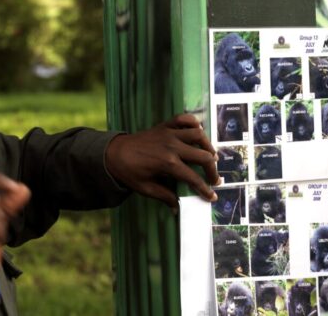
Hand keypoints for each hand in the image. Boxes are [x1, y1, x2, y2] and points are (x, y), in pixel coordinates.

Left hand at [105, 113, 219, 213]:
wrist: (113, 153)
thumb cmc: (128, 172)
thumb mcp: (146, 188)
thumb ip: (165, 196)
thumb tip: (177, 208)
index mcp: (168, 164)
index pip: (193, 178)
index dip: (205, 189)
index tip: (212, 196)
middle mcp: (173, 146)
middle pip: (203, 156)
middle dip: (212, 170)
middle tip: (214, 179)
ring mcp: (169, 133)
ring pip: (198, 135)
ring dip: (208, 146)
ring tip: (211, 156)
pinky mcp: (165, 126)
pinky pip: (184, 119)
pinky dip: (193, 122)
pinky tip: (198, 131)